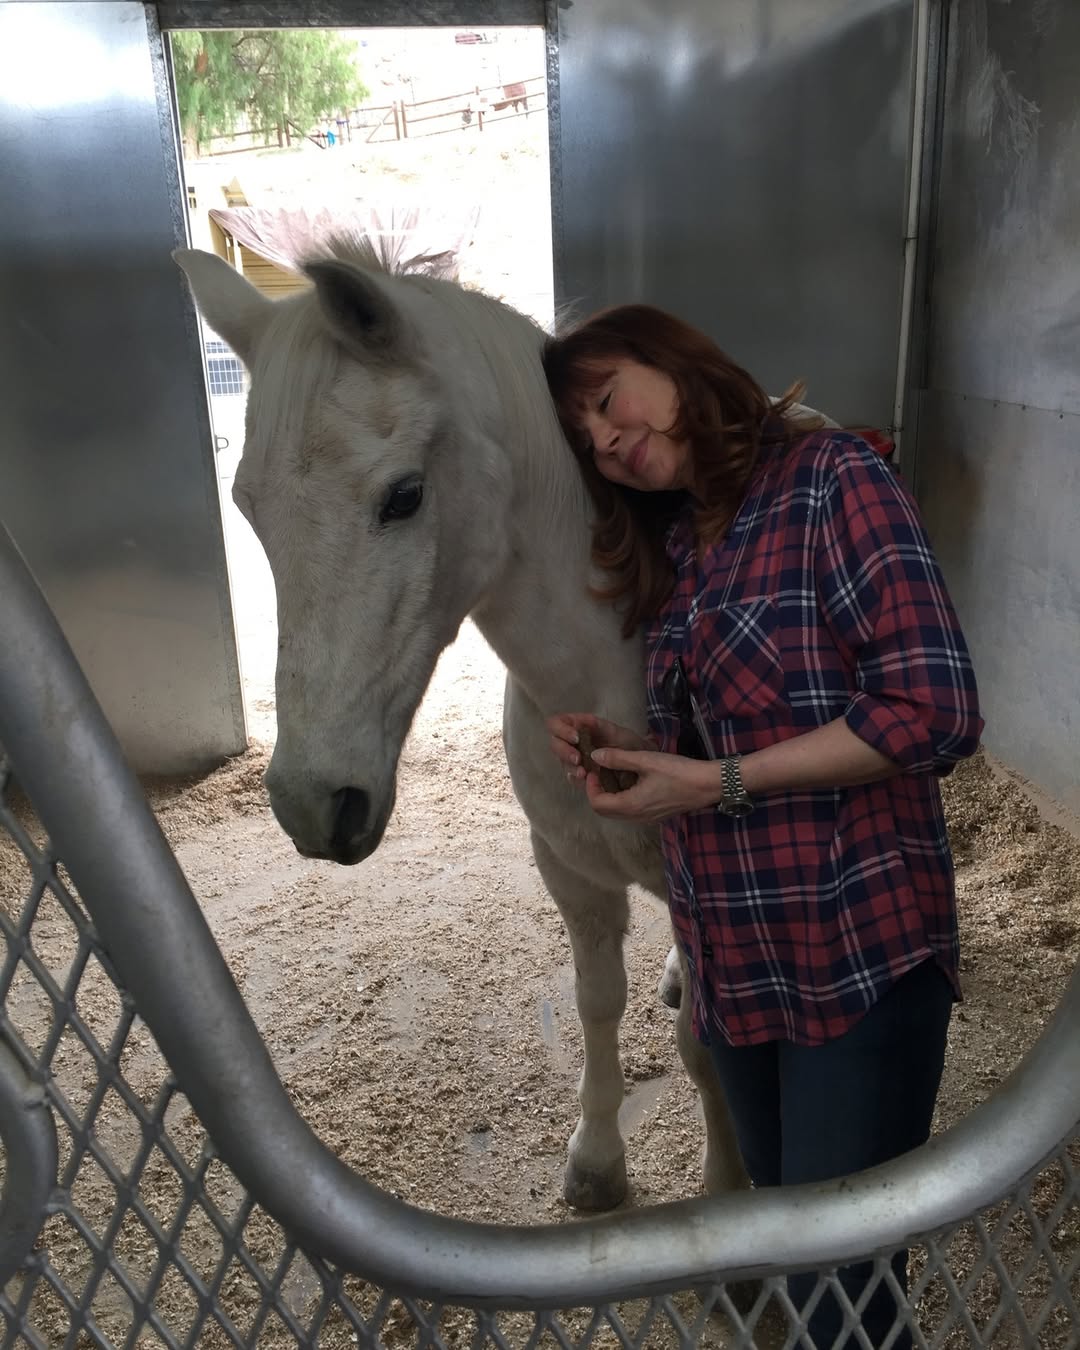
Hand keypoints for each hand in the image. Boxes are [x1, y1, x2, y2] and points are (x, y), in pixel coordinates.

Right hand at [546, 713, 650, 787]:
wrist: (640, 763)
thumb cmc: (627, 743)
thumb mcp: (615, 732)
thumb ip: (598, 726)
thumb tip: (582, 721)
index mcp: (577, 726)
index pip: (555, 723)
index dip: (561, 730)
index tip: (575, 738)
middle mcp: (571, 742)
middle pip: (555, 744)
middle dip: (564, 752)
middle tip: (578, 759)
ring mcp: (575, 759)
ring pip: (562, 762)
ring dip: (570, 767)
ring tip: (583, 773)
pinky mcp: (580, 774)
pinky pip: (571, 777)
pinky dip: (576, 779)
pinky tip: (585, 779)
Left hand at [580, 745, 718, 823]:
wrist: (708, 785)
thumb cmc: (677, 771)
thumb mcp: (645, 760)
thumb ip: (618, 758)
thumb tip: (595, 756)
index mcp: (630, 805)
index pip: (597, 804)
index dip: (590, 787)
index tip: (594, 770)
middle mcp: (635, 817)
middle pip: (604, 811)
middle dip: (596, 792)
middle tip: (599, 772)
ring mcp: (646, 818)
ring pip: (617, 812)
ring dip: (609, 796)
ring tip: (611, 775)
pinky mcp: (654, 815)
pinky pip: (630, 810)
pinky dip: (622, 798)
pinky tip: (628, 781)